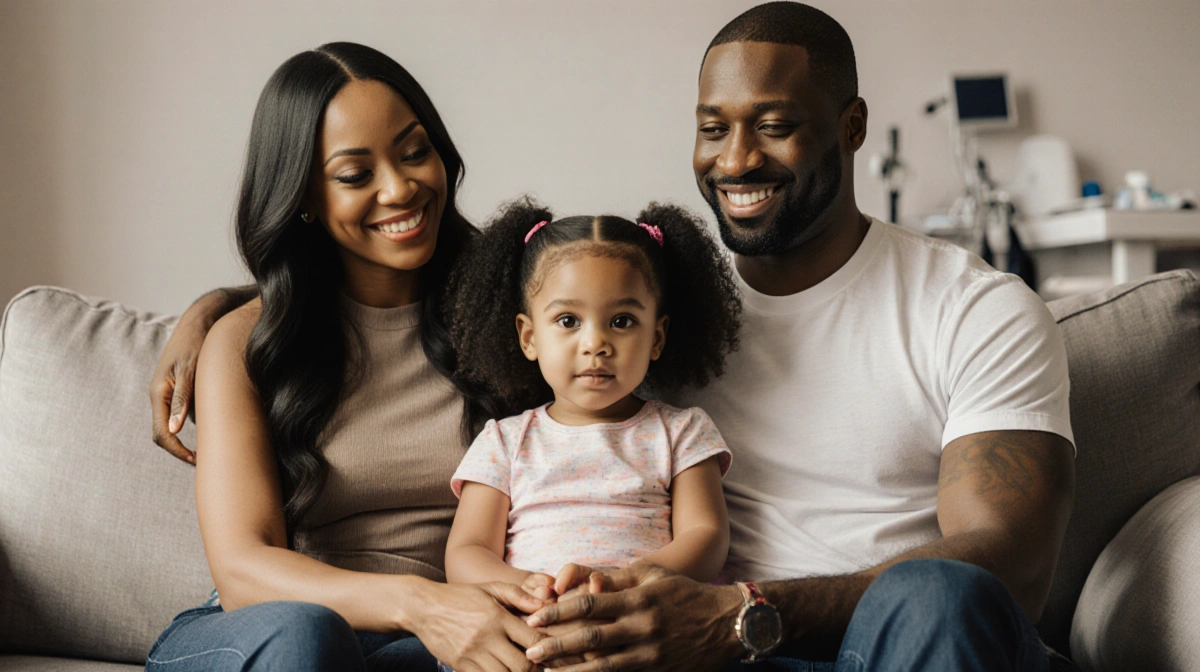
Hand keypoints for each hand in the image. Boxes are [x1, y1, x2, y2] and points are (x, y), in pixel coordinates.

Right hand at [150, 289, 251, 463]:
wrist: (200, 321)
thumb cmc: (195, 343)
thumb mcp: (189, 370)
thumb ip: (182, 398)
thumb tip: (173, 429)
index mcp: (158, 394)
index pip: (161, 435)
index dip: (178, 452)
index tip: (197, 462)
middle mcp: (161, 396)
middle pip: (165, 434)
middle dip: (182, 451)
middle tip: (206, 462)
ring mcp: (169, 394)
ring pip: (175, 425)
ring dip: (190, 440)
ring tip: (214, 449)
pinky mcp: (180, 390)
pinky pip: (184, 415)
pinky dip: (197, 426)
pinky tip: (216, 429)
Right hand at [414, 581, 547, 671]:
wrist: (423, 607)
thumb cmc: (461, 596)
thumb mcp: (490, 588)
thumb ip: (518, 595)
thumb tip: (544, 605)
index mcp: (498, 617)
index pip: (532, 639)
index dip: (545, 647)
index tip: (548, 647)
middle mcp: (486, 637)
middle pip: (522, 665)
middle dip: (534, 668)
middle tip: (537, 664)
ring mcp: (472, 654)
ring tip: (518, 668)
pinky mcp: (460, 666)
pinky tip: (500, 670)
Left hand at [525, 564, 745, 671]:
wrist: (727, 622)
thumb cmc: (683, 592)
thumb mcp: (653, 574)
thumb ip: (618, 577)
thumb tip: (584, 579)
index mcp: (638, 598)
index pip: (589, 604)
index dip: (558, 611)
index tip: (534, 617)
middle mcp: (643, 627)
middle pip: (591, 637)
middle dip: (556, 645)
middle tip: (530, 651)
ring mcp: (651, 653)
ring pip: (604, 666)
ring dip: (572, 671)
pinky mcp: (658, 671)